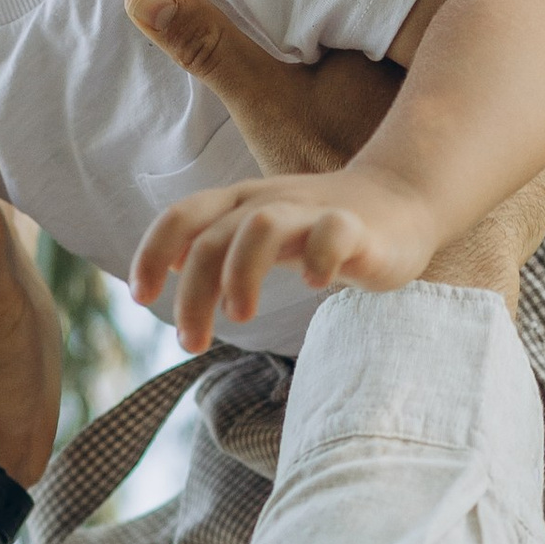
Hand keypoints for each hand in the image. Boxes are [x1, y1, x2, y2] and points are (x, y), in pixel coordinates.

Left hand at [131, 160, 442, 349]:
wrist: (402, 200)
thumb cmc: (321, 227)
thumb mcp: (262, 233)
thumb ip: (221, 248)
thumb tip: (173, 270)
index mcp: (241, 203)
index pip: (182, 216)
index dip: (153, 253)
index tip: (141, 297)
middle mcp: (270, 202)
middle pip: (214, 236)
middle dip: (193, 293)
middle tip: (191, 342)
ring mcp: (313, 210)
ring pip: (260, 226)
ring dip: (240, 272)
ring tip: (242, 315)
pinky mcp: (356, 225)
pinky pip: (333, 232)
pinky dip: (319, 259)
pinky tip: (317, 286)